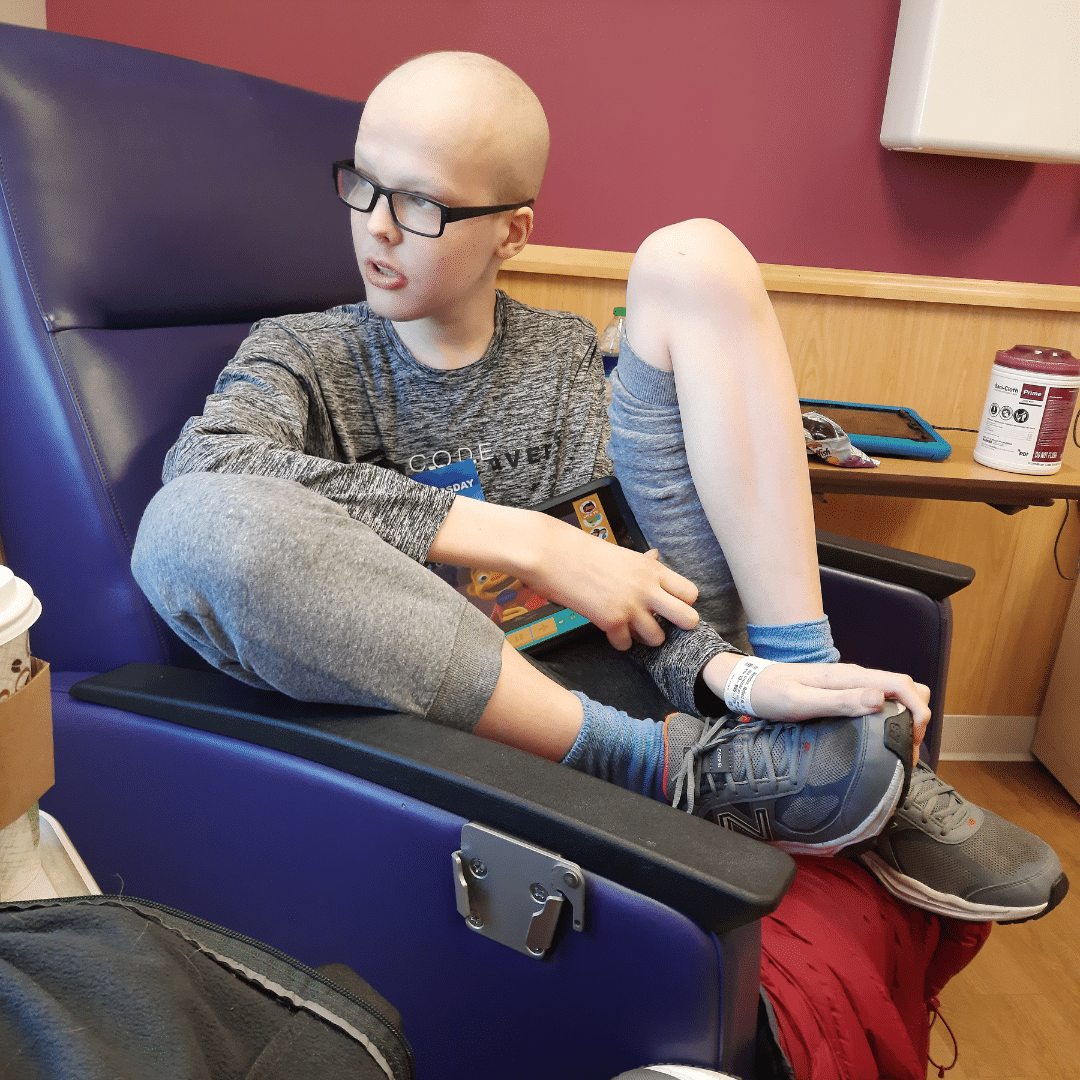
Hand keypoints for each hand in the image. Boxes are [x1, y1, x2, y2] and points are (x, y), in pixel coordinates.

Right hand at [523, 524, 699, 650]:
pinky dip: (618, 641)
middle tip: (661, 624)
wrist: (553, 554)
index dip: (683, 604)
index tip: (670, 606)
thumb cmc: (583, 552)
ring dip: (644, 637)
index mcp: (652, 569)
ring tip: (630, 627)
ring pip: (657, 639)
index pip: (690, 593)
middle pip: (688, 619)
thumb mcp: (622, 553)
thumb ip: (643, 563)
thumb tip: (656, 557)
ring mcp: (630, 606)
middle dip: (677, 627)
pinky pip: (626, 645)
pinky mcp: (611, 621)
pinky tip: (610, 630)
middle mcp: (646, 588)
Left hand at [702, 656, 930, 762]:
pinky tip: (882, 738)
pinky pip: (877, 701)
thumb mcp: (800, 701)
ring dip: (906, 716)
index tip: (916, 739)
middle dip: (918, 713)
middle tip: (909, 747)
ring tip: (899, 747)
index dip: (918, 710)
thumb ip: (838, 700)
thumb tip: (880, 699)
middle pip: (905, 687)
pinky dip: (889, 717)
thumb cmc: (768, 693)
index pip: (900, 684)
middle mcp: (854, 677)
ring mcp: (849, 684)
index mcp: (848, 676)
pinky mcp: (842, 693)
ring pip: (893, 695)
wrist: (746, 684)